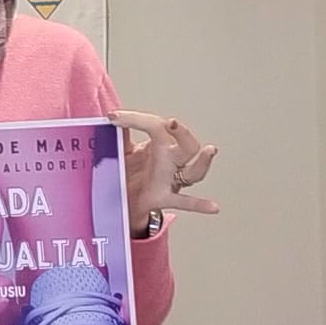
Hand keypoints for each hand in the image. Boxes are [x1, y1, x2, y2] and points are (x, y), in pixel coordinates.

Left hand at [112, 110, 218, 233]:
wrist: (127, 199)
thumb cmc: (131, 172)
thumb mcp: (123, 150)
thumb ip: (120, 136)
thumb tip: (112, 117)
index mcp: (160, 144)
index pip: (155, 126)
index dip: (135, 119)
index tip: (113, 117)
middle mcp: (171, 160)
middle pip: (187, 144)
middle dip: (182, 133)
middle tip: (171, 123)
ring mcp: (172, 179)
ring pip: (194, 170)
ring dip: (202, 162)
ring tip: (209, 151)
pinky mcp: (166, 198)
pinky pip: (186, 202)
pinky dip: (199, 204)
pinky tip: (213, 207)